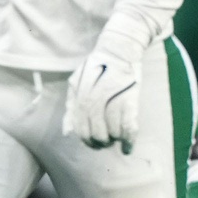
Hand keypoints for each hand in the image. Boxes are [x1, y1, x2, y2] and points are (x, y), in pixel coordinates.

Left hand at [63, 23, 145, 152]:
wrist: (118, 50)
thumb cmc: (95, 68)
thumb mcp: (75, 85)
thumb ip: (70, 109)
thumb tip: (67, 133)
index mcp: (80, 100)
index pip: (81, 131)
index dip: (88, 141)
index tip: (94, 143)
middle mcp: (95, 103)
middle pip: (98, 135)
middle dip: (102, 142)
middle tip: (107, 141)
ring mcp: (112, 102)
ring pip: (113, 134)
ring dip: (115, 139)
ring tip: (117, 137)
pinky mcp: (130, 101)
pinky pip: (129, 127)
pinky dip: (129, 141)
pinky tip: (128, 148)